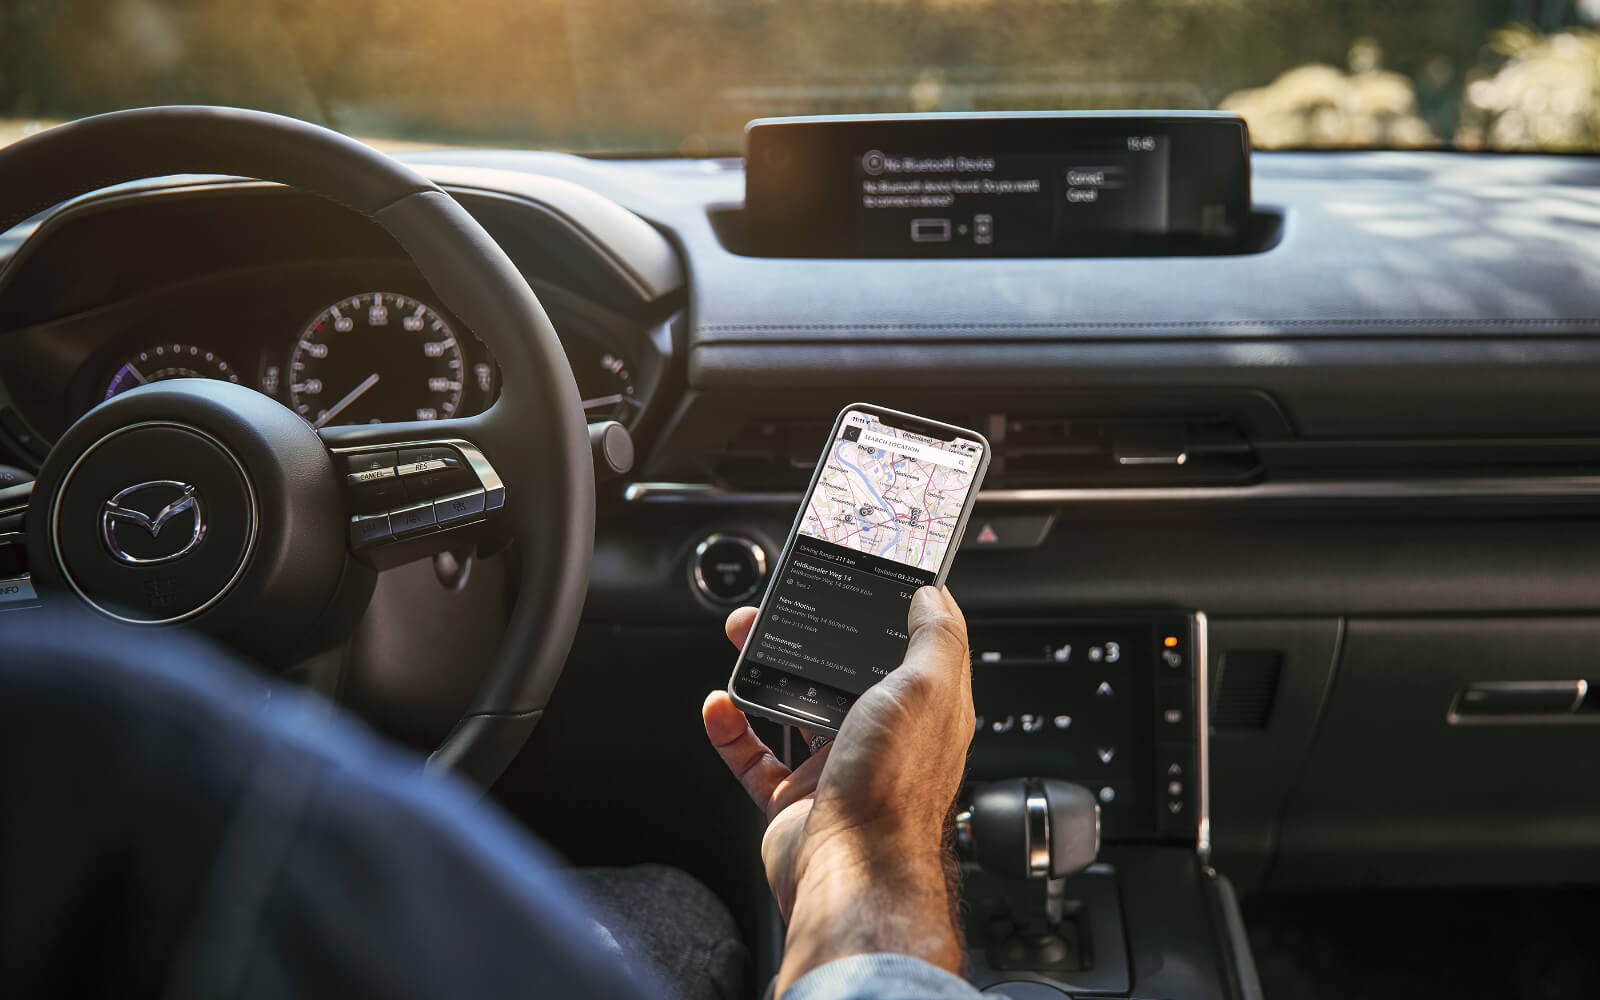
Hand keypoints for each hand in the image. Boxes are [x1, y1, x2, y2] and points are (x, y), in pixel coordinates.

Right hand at [702, 587, 974, 992]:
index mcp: (922, 710)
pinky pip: (754, 757)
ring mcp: (835, 768)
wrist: (851, 873)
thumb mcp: (929, 688)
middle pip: (841, 670)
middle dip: (808, 633)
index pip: (907, 646)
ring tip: (741, 638)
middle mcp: (881, 737)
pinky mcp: (795, 798)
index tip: (855, 579)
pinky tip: (719, 706)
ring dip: (764, 669)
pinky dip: (731, 730)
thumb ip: (936, 636)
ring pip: (794, 705)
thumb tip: (934, 594)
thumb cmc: (893, 788)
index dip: (881, 611)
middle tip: (777, 606)